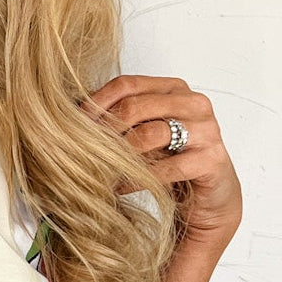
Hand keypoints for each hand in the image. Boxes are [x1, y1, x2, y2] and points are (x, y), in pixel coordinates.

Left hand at [81, 74, 241, 249]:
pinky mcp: (211, 160)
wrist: (208, 198)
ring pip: (149, 134)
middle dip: (104, 129)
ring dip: (118, 155)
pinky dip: (135, 179)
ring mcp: (206, 130)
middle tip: (82, 148)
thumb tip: (70, 114)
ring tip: (99, 169)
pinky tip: (119, 187)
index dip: (96, 102)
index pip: (127, 84)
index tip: (73, 122)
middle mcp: (193, 103)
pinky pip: (164, 168)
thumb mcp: (144, 134)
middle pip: (135, 106)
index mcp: (174, 89)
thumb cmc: (171, 161)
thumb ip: (120, 119)